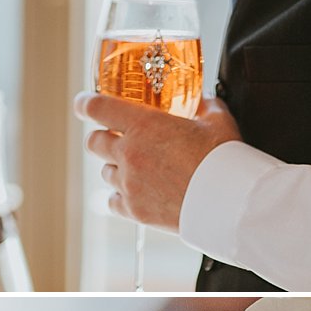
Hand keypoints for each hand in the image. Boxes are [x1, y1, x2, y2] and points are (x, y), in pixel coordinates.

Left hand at [77, 92, 239, 230]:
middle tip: (114, 138)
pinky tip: (137, 192)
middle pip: (93, 142)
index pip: (98, 108)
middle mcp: (129, 154)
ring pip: (105, 172)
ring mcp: (129, 184)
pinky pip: (113, 201)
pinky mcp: (134, 209)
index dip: (85, 104)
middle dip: (101, 138)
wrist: (228, 202)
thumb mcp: (217, 120)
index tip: (82, 104)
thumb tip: (201, 100)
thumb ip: (203, 106)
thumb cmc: (223, 159)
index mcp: (144, 125)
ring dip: (115, 167)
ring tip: (138, 168)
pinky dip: (121, 196)